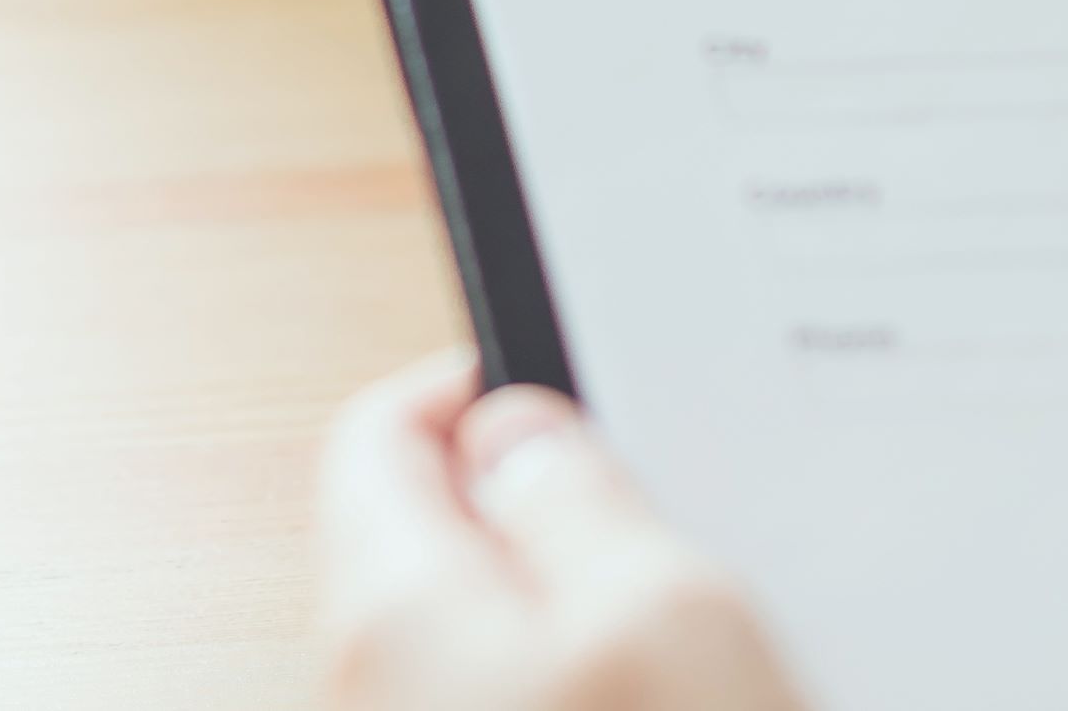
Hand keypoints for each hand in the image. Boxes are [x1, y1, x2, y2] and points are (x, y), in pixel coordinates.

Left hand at [320, 350, 810, 710]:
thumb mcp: (666, 617)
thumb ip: (576, 497)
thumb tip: (515, 429)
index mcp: (390, 615)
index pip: (378, 435)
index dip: (479, 387)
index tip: (580, 389)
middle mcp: (377, 685)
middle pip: (435, 532)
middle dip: (550, 504)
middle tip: (663, 523)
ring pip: (488, 623)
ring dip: (584, 604)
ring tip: (691, 634)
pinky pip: (519, 688)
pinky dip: (590, 671)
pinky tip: (673, 690)